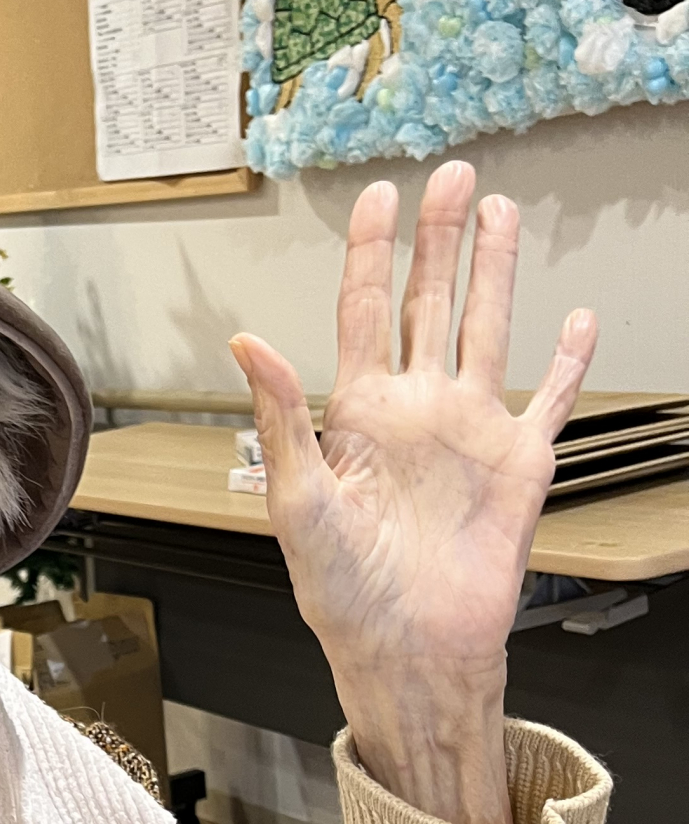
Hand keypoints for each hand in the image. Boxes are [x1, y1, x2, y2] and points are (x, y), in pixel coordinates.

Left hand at [230, 163, 596, 823]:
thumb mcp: (297, 502)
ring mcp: (470, 433)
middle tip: (452, 175)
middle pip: (430, 303)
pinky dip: (571, 363)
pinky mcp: (519, 465)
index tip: (376, 196)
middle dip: (439, 239)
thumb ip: (281, 417)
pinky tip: (578, 321)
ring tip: (501, 212)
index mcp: (358, 416)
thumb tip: (246, 342)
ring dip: (496, 273)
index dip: (371, 254)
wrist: (408, 648)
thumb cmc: (343, 592)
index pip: (365, 313)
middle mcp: (416, 411)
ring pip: (486, 330)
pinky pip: (552, 402)